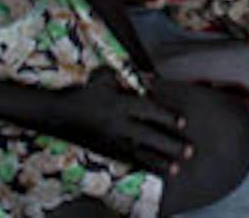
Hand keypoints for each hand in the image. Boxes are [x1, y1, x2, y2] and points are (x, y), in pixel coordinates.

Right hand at [54, 75, 193, 169]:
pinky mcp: (104, 151)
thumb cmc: (83, 92)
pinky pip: (126, 160)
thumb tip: (147, 79)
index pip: (148, 111)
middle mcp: (117, 125)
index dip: (167, 116)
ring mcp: (110, 140)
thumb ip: (125, 77)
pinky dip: (142, 166)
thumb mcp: (103, 77)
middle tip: (190, 151)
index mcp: (118, 104)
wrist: (58, 114)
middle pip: (148, 136)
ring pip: (139, 153)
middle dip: (170, 144)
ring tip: (176, 169)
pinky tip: (154, 171)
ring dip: (159, 161)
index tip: (183, 123)